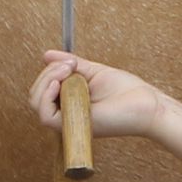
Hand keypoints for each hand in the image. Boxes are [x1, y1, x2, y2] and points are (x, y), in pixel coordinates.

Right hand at [34, 52, 166, 139]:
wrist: (146, 105)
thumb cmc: (127, 92)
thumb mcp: (93, 71)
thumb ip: (69, 64)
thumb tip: (46, 55)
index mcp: (71, 102)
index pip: (43, 90)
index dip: (48, 72)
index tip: (69, 61)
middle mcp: (67, 113)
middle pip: (35, 96)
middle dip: (47, 73)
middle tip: (68, 65)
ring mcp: (69, 121)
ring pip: (36, 103)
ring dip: (46, 81)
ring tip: (66, 71)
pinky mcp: (74, 126)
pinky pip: (45, 116)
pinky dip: (47, 96)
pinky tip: (60, 84)